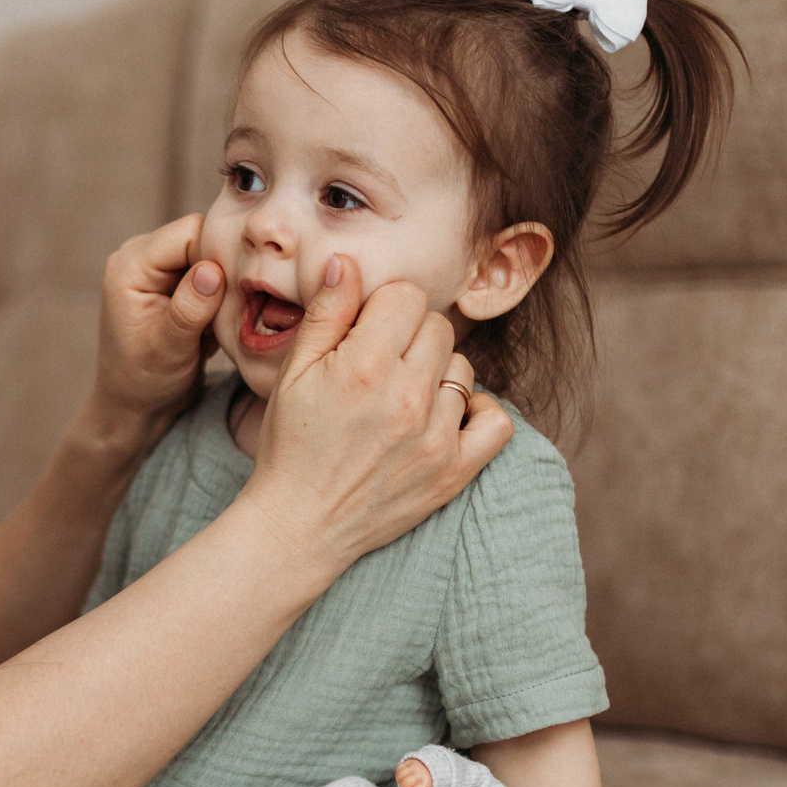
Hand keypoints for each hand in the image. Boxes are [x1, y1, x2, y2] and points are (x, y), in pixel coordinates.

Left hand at [95, 214, 225, 427]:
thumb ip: (189, 309)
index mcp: (130, 265)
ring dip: (222, 287)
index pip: (190, 232)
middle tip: (225, 313)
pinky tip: (211, 324)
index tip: (232, 294)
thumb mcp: (168, 349)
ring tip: (214, 324)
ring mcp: (157, 267)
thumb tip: (213, 271)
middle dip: (222, 272)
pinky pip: (209, 272)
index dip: (218, 257)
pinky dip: (218, 296)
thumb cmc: (145, 382)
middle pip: (202, 238)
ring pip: (209, 255)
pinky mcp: (172, 281)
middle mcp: (141, 256)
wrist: (135, 405)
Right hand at [240, 258, 510, 580]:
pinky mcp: (454, 470)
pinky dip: (478, 412)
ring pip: (462, 368)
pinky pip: (496, 421)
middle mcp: (407, 398)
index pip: (407, 296)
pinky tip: (448, 414)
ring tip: (400, 399)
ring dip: (436, 375)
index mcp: (365, 366)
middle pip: (438, 327)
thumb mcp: (293, 372)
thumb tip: (348, 262)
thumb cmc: (290, 445)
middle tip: (379, 366)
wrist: (298, 524)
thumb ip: (326, 313)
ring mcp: (436, 436)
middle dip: (409, 336)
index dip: (382, 308)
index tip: (364, 331)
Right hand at [395, 757, 433, 786]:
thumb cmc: (426, 783)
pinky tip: (403, 775)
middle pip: (404, 785)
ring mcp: (414, 766)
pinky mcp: (409, 761)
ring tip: (404, 781)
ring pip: (399, 776)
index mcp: (426, 783)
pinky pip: (398, 768)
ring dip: (400, 780)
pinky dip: (398, 773)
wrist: (431, 768)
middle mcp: (420, 773)